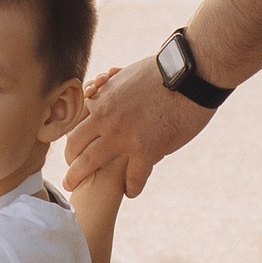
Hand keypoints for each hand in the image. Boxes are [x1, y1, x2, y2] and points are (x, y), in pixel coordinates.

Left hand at [62, 57, 213, 202]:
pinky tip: (130, 192)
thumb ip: (115, 88)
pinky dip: (131, 187)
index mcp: (102, 98)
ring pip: (90, 163)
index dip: (71, 137)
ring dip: (79, 177)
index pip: (75, 122)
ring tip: (76, 187)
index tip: (72, 147)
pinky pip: (133, 177)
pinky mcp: (147, 150)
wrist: (192, 74)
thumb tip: (109, 84)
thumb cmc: (165, 70)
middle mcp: (106, 118)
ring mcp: (124, 136)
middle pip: (74, 145)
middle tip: (70, 171)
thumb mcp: (129, 75)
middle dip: (69, 160)